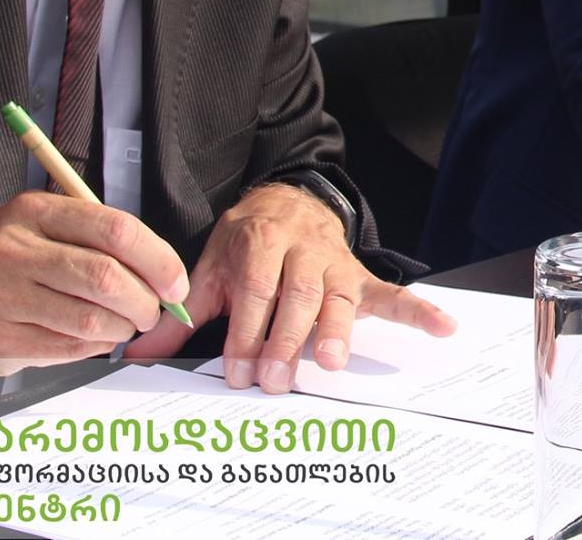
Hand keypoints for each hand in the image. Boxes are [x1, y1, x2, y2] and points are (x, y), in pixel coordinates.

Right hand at [0, 192, 190, 377]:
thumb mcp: (31, 225)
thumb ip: (89, 236)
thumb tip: (158, 268)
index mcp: (33, 212)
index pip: (116, 230)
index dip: (159, 259)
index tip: (175, 281)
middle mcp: (14, 251)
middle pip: (108, 279)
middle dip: (146, 301)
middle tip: (154, 309)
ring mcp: (2, 298)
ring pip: (92, 319)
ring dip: (122, 328)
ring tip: (122, 324)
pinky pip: (68, 348)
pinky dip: (92, 346)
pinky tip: (90, 337)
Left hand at [124, 183, 455, 391]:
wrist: (285, 201)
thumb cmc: (244, 243)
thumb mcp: (208, 267)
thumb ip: (181, 312)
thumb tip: (137, 350)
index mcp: (258, 243)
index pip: (254, 291)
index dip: (247, 331)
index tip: (238, 370)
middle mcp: (300, 250)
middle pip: (296, 296)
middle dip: (286, 339)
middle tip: (277, 380)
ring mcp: (334, 263)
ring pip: (337, 296)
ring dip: (337, 329)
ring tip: (332, 361)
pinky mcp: (359, 277)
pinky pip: (392, 293)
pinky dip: (419, 310)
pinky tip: (443, 326)